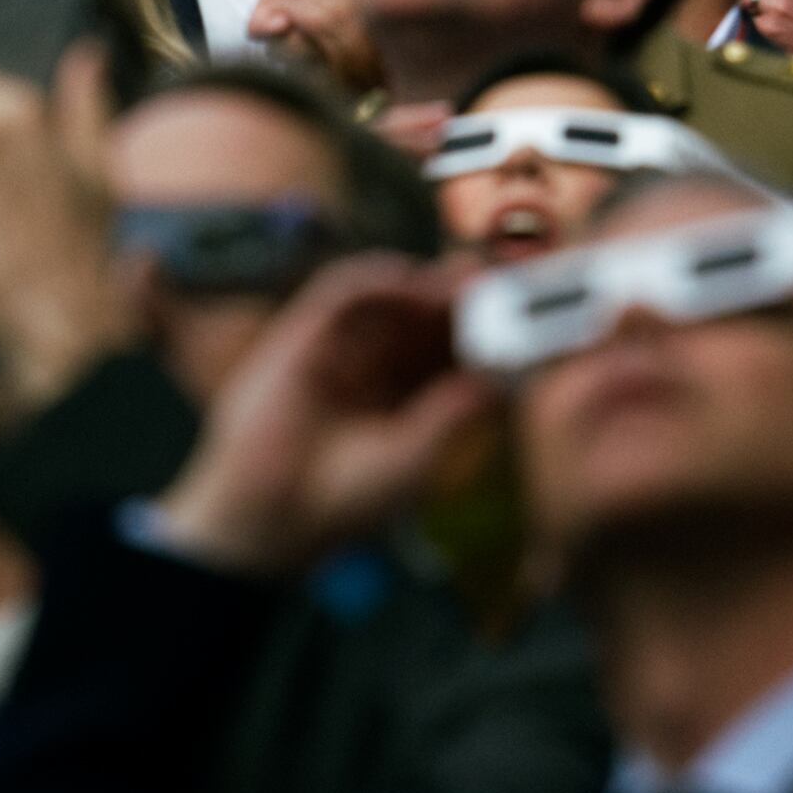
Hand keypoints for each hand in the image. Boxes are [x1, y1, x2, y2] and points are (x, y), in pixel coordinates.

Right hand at [151, 256, 496, 577]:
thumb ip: (456, 413)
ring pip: (392, 298)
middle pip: (428, 317)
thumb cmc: (346, 499)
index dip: (485, 333)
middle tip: (494, 285)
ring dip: (427, 285)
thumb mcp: (417, 457)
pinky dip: (378, 278)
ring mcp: (343, 348)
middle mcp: (378, 368)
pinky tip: (408, 282)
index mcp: (409, 398)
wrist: (274, 514)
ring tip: (460, 284)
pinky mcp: (305, 333)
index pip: (454, 352)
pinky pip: (343, 290)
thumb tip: (502, 377)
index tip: (518, 321)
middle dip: (462, 299)